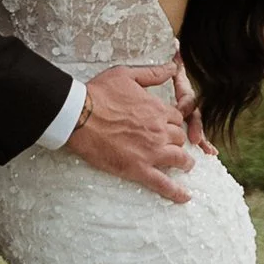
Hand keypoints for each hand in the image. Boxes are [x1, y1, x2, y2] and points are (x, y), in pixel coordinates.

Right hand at [68, 62, 193, 204]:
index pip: (178, 118)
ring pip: (179, 159)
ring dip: (184, 162)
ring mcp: (151, 151)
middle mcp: (159, 131)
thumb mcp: (127, 75)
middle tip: (173, 144)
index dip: (175, 122)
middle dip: (178, 140)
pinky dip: (176, 192)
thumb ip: (152, 73)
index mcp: (157, 109)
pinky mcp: (138, 169)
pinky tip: (184, 197)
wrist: (79, 115)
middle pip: (180, 138)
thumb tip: (173, 66)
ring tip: (185, 166)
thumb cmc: (99, 93)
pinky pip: (163, 184)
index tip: (170, 125)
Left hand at [169, 47, 217, 160]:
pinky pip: (197, 133)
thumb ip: (176, 59)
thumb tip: (175, 44)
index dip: (185, 104)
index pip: (187, 98)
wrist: (170, 69)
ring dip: (203, 137)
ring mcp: (189, 113)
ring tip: (208, 150)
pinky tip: (211, 152)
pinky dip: (204, 142)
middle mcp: (189, 102)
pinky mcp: (188, 123)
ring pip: (197, 126)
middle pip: (195, 115)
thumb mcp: (172, 65)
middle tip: (195, 139)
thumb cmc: (167, 69)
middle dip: (196, 127)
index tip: (181, 111)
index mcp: (184, 89)